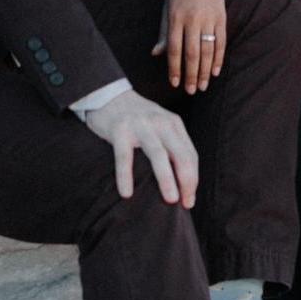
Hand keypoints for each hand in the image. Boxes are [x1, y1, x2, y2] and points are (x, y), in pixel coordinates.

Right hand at [81, 89, 198, 206]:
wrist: (107, 95)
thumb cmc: (136, 118)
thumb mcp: (159, 125)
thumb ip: (171, 145)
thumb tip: (181, 181)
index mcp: (174, 124)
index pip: (190, 155)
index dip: (193, 179)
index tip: (190, 200)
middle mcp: (161, 123)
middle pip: (180, 155)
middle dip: (187, 181)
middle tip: (186, 203)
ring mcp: (140, 125)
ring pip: (158, 155)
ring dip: (166, 179)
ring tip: (170, 199)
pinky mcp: (119, 129)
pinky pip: (124, 156)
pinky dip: (125, 175)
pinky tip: (127, 193)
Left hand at [152, 0, 226, 93]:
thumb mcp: (167, 8)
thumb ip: (164, 32)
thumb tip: (157, 54)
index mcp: (176, 17)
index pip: (174, 49)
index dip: (174, 68)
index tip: (175, 83)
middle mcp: (193, 19)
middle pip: (192, 53)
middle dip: (191, 75)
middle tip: (191, 91)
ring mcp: (209, 18)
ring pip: (208, 50)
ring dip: (206, 71)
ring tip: (203, 86)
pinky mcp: (221, 17)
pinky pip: (221, 42)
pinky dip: (219, 58)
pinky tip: (216, 71)